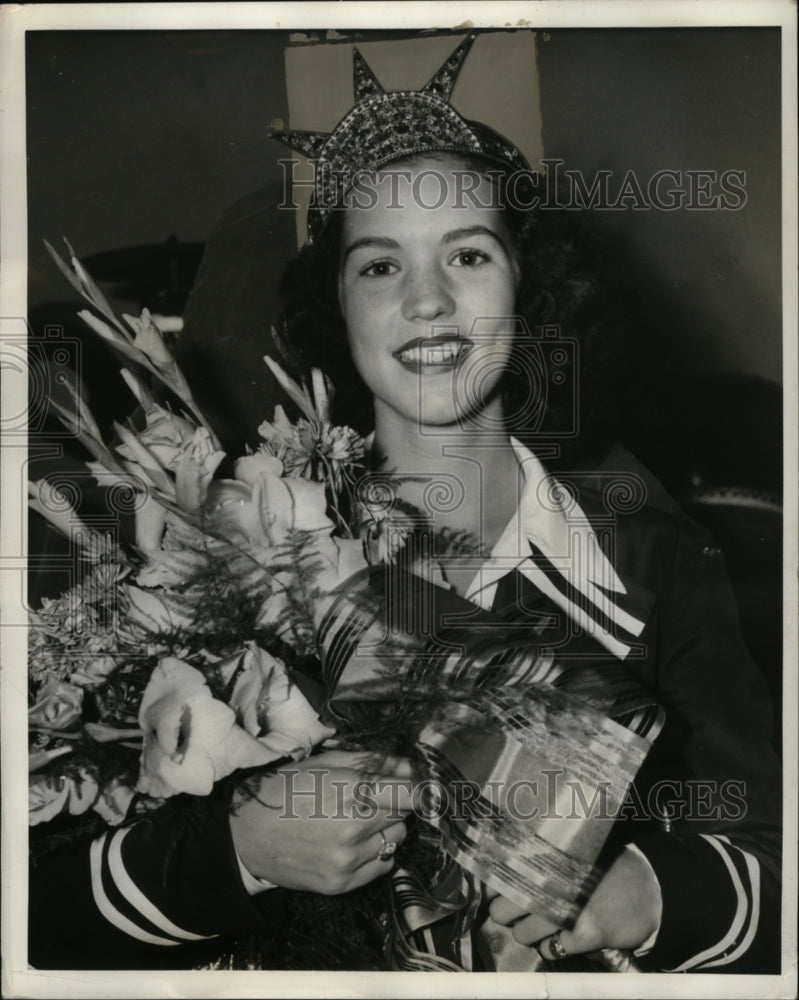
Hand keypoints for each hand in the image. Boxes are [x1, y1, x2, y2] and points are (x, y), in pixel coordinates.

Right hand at [229, 749, 412, 894]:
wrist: (246, 836)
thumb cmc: (284, 790)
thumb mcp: (325, 763)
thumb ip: (371, 763)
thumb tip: (409, 766)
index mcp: (352, 792)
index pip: (411, 793)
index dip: (416, 787)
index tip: (414, 785)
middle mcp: (355, 829)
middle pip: (403, 815)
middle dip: (392, 804)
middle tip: (367, 799)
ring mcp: (348, 860)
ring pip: (395, 840)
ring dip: (384, 829)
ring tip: (356, 821)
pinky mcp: (341, 884)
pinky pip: (382, 866)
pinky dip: (375, 853)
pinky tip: (351, 843)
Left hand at [486, 846, 661, 952]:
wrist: (653, 887)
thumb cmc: (609, 863)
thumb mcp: (576, 849)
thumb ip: (544, 855)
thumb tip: (504, 857)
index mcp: (549, 856)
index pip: (501, 873)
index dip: (492, 885)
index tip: (494, 889)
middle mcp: (554, 881)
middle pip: (503, 909)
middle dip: (506, 912)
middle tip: (518, 910)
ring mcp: (569, 909)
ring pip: (523, 933)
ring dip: (528, 932)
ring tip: (541, 924)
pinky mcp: (586, 934)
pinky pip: (550, 950)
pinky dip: (551, 948)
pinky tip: (561, 938)